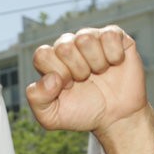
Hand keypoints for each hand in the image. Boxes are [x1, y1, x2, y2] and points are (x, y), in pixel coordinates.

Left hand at [26, 25, 146, 134]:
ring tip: (99, 73)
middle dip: (77, 70)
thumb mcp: (51, 117)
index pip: (42, 55)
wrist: (116, 118)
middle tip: (85, 81)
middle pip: (63, 47)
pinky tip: (114, 65)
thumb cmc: (83, 113)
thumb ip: (37, 99)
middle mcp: (69, 45)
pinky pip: (110, 35)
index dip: (57, 74)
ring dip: (95, 63)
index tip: (68, 87)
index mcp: (50, 60)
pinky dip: (114, 56)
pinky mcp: (114, 36)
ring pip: (85, 38)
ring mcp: (91, 39)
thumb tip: (51, 77)